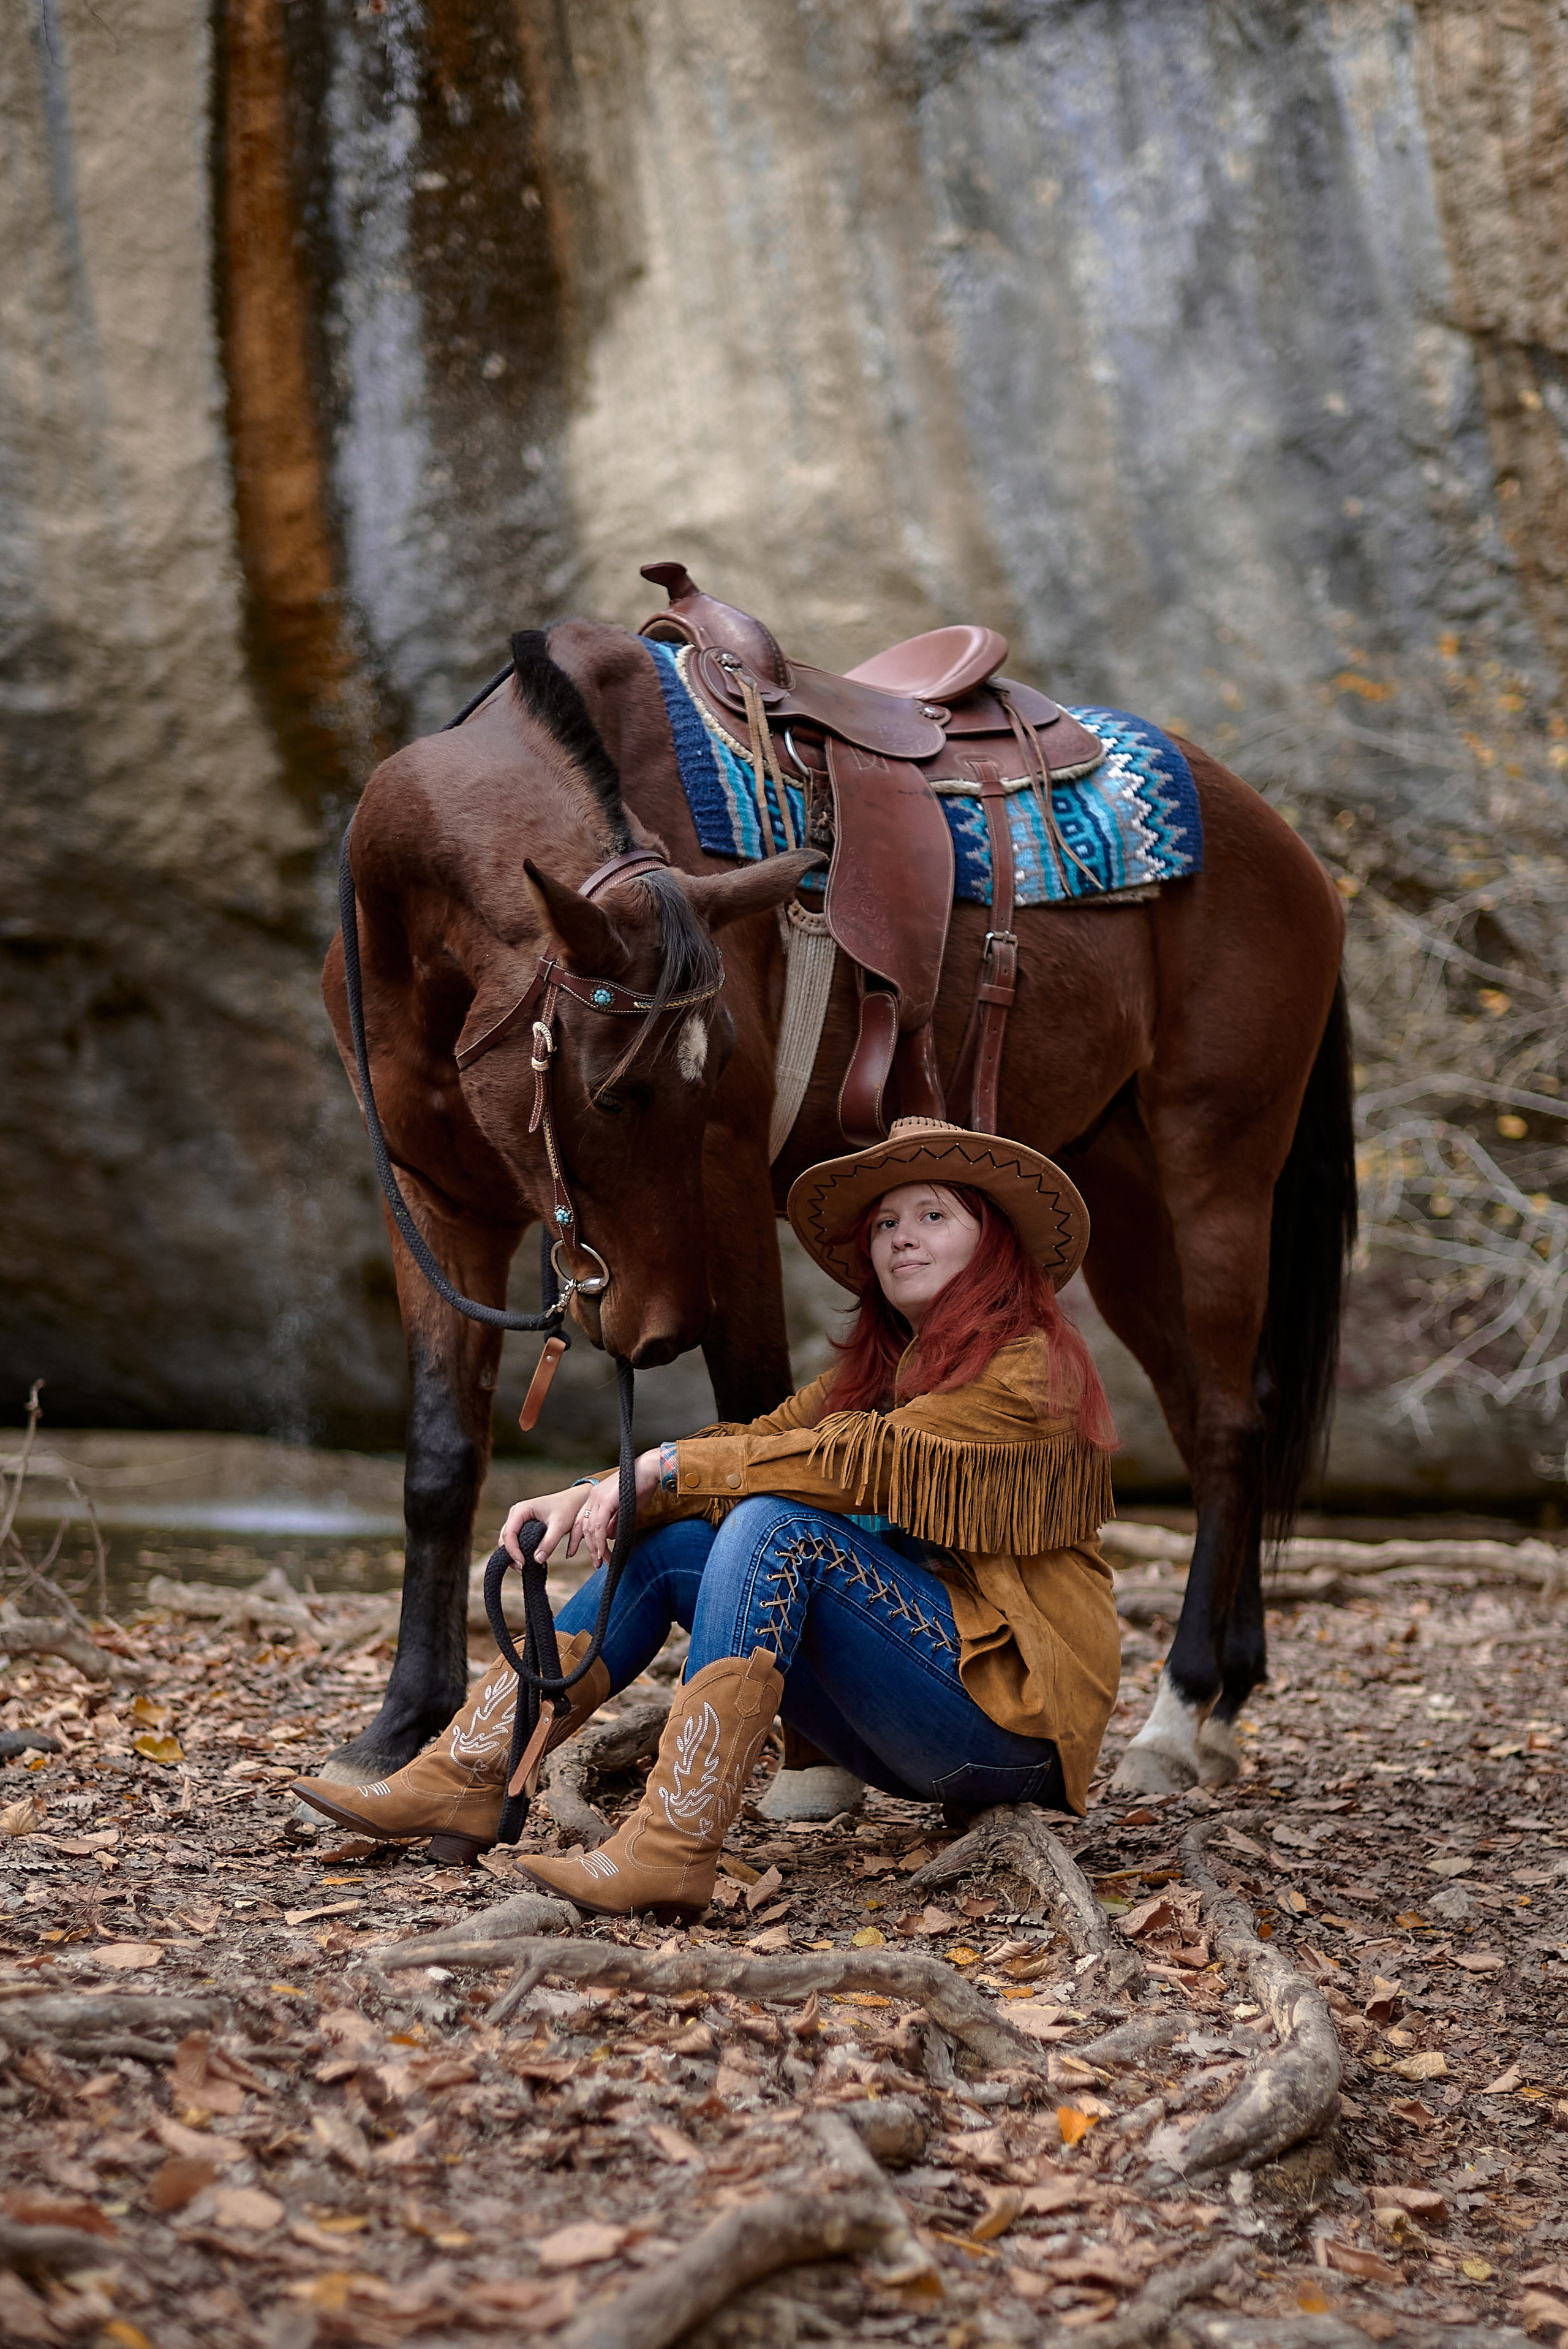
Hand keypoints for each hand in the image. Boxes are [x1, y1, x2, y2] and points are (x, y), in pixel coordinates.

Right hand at [500, 1488, 588, 1568]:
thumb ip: (549, 1542)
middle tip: (523, 1568)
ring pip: (509, 1541)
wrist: (574, 1501)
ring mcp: (519, 1520)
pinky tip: (529, 1560)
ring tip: (526, 1567)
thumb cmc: (567, 1509)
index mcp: (521, 1510)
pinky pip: (516, 1541)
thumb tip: (537, 1560)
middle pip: (505, 1538)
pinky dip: (519, 1551)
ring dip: (514, 1554)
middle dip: (511, 1554)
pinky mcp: (523, 1526)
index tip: (523, 1563)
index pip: (509, 1533)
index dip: (513, 1550)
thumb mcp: (560, 1526)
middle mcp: (516, 1514)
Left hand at [576, 1449, 663, 1567]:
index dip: (576, 1538)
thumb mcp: (624, 1508)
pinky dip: (600, 1542)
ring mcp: (598, 1498)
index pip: (580, 1520)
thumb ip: (614, 1521)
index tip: (572, 1552)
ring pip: (590, 1529)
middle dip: (588, 1548)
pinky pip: (599, 1527)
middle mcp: (593, 1496)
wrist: (650, 1470)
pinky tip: (603, 1552)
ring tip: (601, 1561)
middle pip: (583, 1527)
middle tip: (596, 1563)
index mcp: (596, 1496)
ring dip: (595, 1548)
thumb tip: (608, 1536)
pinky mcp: (606, 1501)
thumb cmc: (641, 1486)